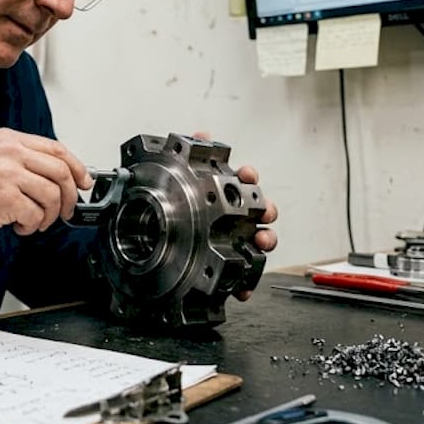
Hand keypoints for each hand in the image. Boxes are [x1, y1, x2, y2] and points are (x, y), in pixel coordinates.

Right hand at [0, 128, 91, 244]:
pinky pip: (36, 214)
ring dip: (50, 216)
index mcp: (9, 140)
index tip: (84, 182)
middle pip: (61, 171)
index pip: (57, 148)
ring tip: (35, 222)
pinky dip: (32, 226)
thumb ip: (21, 160)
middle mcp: (11, 153)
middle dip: (70, 196)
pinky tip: (18, 226)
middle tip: (66, 211)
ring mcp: (8, 174)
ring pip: (53, 195)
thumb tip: (56, 175)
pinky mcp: (5, 198)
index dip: (76, 167)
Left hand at [191, 131, 277, 300]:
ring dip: (263, 243)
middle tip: (264, 213)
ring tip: (259, 244)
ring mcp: (235, 241)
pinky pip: (242, 278)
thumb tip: (202, 134)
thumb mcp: (180, 179)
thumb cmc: (178, 210)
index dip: (249, 176)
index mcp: (225, 195)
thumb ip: (193, 155)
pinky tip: (241, 290)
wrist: (156, 242)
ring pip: (259, 242)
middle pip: (262, 212)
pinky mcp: (229, 268)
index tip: (248, 173)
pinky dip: (245, 285)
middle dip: (267, 212)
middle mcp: (236, 218)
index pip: (245, 181)